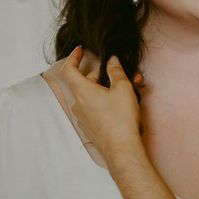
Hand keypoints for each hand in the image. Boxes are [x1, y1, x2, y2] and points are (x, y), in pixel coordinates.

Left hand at [62, 47, 143, 161]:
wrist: (121, 148)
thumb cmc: (121, 118)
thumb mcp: (123, 88)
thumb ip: (116, 71)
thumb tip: (112, 61)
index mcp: (82, 91)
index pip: (68, 70)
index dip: (73, 58)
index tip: (80, 50)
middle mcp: (78, 104)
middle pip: (85, 82)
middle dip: (103, 76)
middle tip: (122, 74)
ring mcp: (82, 117)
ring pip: (92, 96)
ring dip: (107, 89)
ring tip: (130, 90)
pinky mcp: (89, 127)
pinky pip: (94, 108)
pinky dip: (105, 102)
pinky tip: (122, 104)